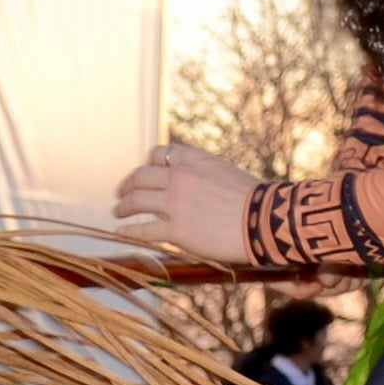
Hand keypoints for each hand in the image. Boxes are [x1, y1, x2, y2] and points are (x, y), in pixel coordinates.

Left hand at [109, 141, 256, 265]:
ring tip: (118, 210)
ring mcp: (175, 202)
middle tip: (122, 192)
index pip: (161, 154)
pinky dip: (128, 229)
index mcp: (194, 159)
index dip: (148, 163)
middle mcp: (180, 176)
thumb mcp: (227, 173)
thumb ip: (205, 174)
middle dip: (128, 184)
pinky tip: (120, 231)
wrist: (265, 220)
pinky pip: (143, 228)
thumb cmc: (256, 200)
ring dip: (124, 205)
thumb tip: (196, 186)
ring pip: (137, 200)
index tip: (144, 173)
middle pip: (142, 176)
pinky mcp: (176, 229)